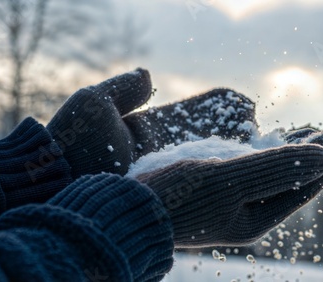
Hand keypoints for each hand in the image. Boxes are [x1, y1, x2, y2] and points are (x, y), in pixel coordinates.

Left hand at [47, 68, 256, 177]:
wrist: (62, 185)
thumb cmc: (76, 144)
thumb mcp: (95, 104)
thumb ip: (124, 88)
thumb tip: (148, 74)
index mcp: (155, 125)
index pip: (201, 109)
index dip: (227, 106)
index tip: (245, 109)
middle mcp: (167, 148)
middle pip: (214, 133)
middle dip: (239, 130)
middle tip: (258, 133)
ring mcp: (170, 169)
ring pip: (214, 156)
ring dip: (238, 152)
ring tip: (261, 149)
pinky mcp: (171, 187)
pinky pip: (205, 178)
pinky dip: (226, 171)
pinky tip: (246, 169)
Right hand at [133, 130, 322, 246]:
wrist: (131, 206)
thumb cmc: (178, 195)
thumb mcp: (230, 179)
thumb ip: (277, 166)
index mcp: (257, 218)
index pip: (301, 187)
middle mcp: (248, 212)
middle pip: (289, 180)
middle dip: (311, 155)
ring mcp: (231, 201)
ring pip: (270, 173)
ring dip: (290, 151)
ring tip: (309, 131)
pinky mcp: (214, 187)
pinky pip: (249, 169)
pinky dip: (264, 152)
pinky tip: (267, 139)